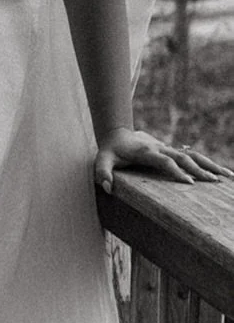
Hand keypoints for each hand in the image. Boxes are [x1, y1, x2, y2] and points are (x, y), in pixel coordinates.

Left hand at [94, 128, 233, 193]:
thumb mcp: (101, 161)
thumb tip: (107, 188)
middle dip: (200, 170)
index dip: (177, 171)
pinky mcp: (171, 152)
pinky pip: (192, 156)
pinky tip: (219, 172)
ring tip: (227, 176)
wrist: (118, 134)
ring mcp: (168, 149)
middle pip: (185, 158)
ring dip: (210, 165)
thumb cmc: (109, 151)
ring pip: (193, 155)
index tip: (190, 183)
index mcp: (147, 151)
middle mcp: (161, 148)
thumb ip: (102, 173)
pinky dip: (206, 163)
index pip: (165, 162)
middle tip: (215, 182)